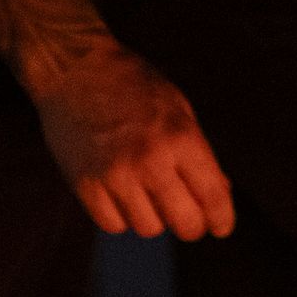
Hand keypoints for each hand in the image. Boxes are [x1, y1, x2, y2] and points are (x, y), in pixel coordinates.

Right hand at [26, 36, 234, 241]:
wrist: (74, 68)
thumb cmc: (132, 85)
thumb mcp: (177, 108)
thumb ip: (198, 152)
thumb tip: (220, 192)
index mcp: (180, 137)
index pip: (213, 196)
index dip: (222, 219)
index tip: (222, 227)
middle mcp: (150, 160)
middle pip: (184, 222)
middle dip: (192, 225)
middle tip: (188, 218)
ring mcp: (115, 175)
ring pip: (148, 228)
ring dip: (154, 218)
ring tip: (148, 195)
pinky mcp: (85, 185)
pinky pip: (113, 224)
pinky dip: (122, 217)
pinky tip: (123, 196)